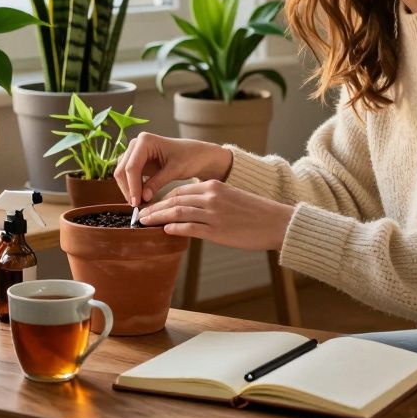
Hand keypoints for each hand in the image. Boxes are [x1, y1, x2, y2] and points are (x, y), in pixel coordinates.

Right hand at [114, 132, 234, 205]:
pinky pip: (129, 177)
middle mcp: (136, 144)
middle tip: (137, 206)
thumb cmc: (190, 157)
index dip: (132, 186)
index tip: (136, 203)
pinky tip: (142, 198)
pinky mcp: (137, 162)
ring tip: (141, 203)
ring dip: (129, 189)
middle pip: (122, 170)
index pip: (132, 167)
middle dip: (128, 189)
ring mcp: (135, 152)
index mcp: (146, 141)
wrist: (198, 155)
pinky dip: (134, 188)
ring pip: (123, 174)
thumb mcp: (175, 170)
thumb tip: (142, 198)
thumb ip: (158, 183)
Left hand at [137, 180, 294, 250]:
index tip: (151, 206)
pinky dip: (175, 229)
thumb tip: (189, 210)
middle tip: (140, 216)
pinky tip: (164, 231)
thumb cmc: (255, 213)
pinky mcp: (218, 231)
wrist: (276, 222)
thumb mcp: (231, 197)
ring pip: (178, 213)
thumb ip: (210, 199)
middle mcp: (211, 197)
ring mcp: (214, 214)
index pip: (180, 191)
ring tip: (145, 224)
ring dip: (158, 218)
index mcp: (214, 186)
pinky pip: (190, 228)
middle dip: (155, 208)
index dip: (162, 199)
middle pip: (174, 201)